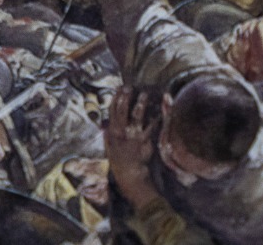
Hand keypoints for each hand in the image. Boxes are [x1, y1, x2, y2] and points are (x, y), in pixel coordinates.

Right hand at [102, 85, 160, 206]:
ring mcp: (133, 136)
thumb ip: (107, 135)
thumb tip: (104, 124)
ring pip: (135, 116)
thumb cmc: (120, 160)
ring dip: (140, 104)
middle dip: (125, 98)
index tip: (119, 89)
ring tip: (144, 94)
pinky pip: (150, 127)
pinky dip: (154, 119)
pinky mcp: (144, 141)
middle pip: (122, 111)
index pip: (112, 112)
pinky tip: (158, 112)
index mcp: (112, 132)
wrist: (129, 174)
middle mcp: (121, 132)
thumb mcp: (109, 147)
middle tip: (129, 87)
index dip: (116, 99)